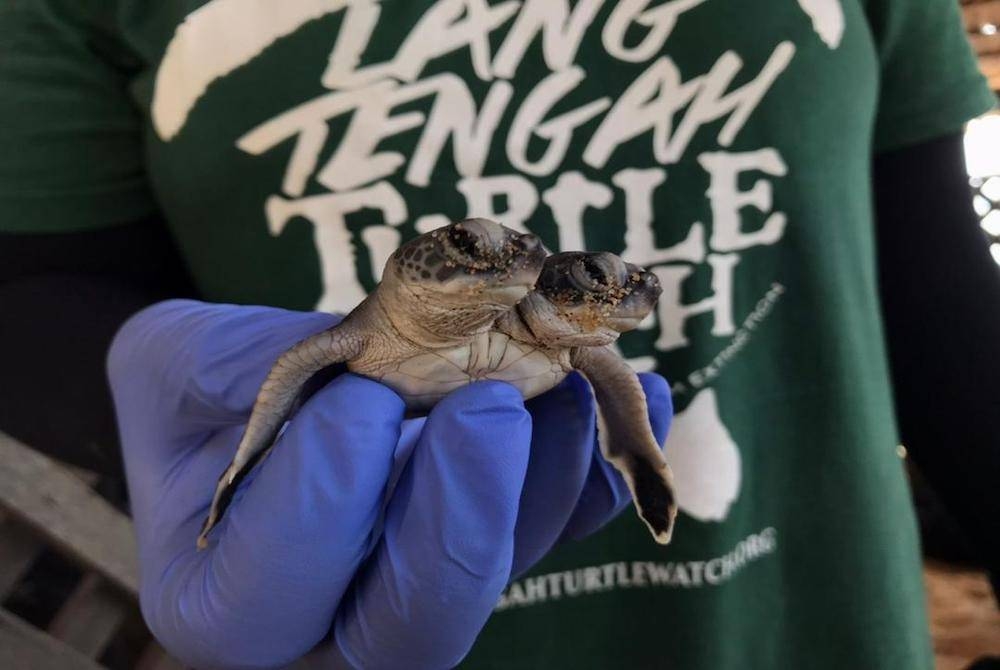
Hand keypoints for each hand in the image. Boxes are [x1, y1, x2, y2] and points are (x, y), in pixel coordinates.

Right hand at [108, 299, 671, 668]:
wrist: (255, 387)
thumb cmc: (196, 385)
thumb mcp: (178, 360)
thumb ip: (237, 370)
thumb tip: (362, 363)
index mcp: (226, 597)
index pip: (276, 588)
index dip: (324, 501)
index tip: (360, 397)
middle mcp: (335, 615)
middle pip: (412, 622)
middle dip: (460, 520)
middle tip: (488, 406)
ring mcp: (424, 576)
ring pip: (502, 572)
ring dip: (546, 482)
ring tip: (571, 385)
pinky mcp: (495, 530)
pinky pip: (561, 522)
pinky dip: (600, 465)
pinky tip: (644, 395)